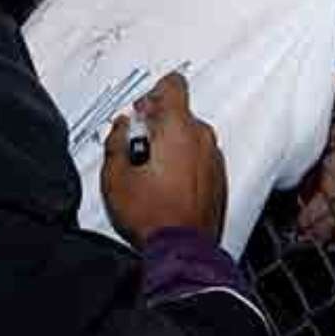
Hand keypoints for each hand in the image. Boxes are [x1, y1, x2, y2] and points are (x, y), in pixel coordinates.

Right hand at [102, 70, 226, 244]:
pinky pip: (201, 159)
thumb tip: (121, 128)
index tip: (143, 109)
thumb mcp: (115, 177)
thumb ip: (116, 142)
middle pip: (180, 114)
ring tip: (150, 173)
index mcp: (178, 129)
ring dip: (172, 146)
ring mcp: (214, 159)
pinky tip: (167, 186)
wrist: (180, 250)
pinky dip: (186, 165)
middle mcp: (202, 138)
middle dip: (158, 125)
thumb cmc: (152, 216)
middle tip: (138, 148)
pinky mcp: (219, 179)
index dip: (154, 93)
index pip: (173, 86)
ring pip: (191, 138)